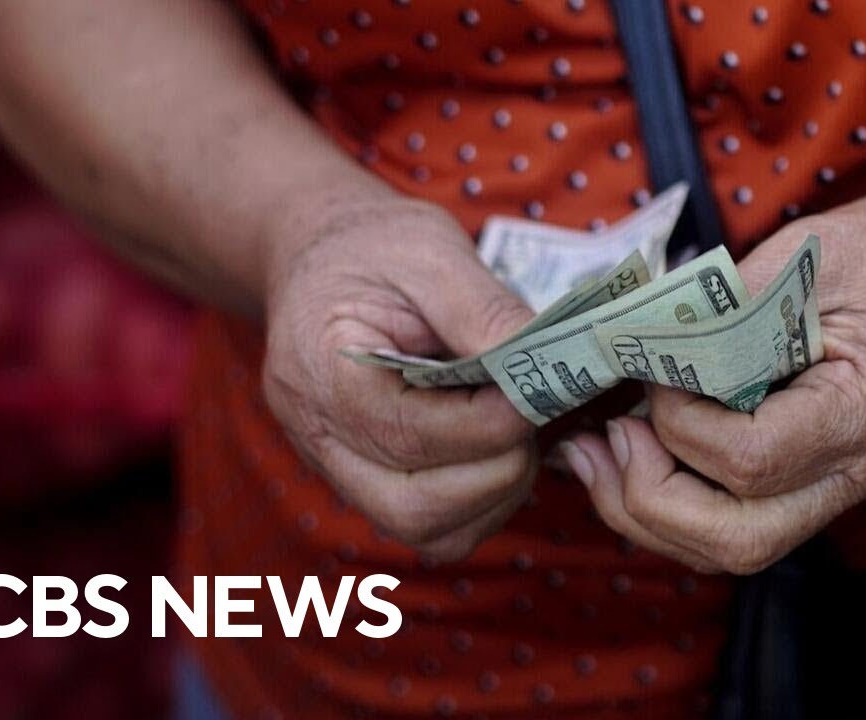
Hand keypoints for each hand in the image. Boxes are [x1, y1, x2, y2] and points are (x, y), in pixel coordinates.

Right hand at [261, 197, 538, 560]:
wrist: (320, 254)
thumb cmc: (372, 245)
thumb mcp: (428, 249)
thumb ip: (483, 307)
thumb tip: (549, 360)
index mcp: (319, 370)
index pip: (407, 433)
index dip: (487, 423)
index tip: (536, 391)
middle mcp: (315, 434)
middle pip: (411, 508)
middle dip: (492, 473)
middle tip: (531, 418)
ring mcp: (333, 465)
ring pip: (420, 529)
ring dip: (490, 495)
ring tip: (516, 433)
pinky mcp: (360, 478)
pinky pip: (424, 526)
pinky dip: (475, 503)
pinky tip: (494, 450)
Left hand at [561, 186, 865, 572]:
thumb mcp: (806, 255)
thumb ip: (726, 304)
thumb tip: (632, 338)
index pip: (754, 457)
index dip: (681, 424)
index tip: (651, 373)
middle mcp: (856, 472)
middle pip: (738, 538)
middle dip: (648, 495)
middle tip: (603, 437)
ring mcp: (832, 493)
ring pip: (727, 551)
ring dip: (643, 513)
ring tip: (591, 455)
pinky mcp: (801, 493)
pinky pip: (725, 529)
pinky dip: (663, 507)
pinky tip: (620, 460)